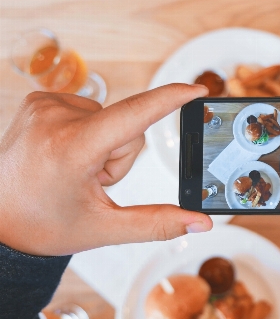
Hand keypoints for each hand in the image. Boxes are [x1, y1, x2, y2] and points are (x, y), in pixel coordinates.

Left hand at [0, 84, 211, 255]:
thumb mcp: (104, 229)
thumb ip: (158, 223)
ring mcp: (44, 105)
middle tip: (91, 181)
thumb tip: (200, 223)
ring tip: (75, 169)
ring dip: (104, 145)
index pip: (134, 114)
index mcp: (72, 149)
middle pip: (127, 127)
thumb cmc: (42, 225)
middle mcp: (55, 118)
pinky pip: (89, 111)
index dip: (171, 99)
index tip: (197, 89)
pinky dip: (88, 133)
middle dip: (121, 156)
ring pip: (110, 119)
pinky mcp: (40, 100)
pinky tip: (66, 154)